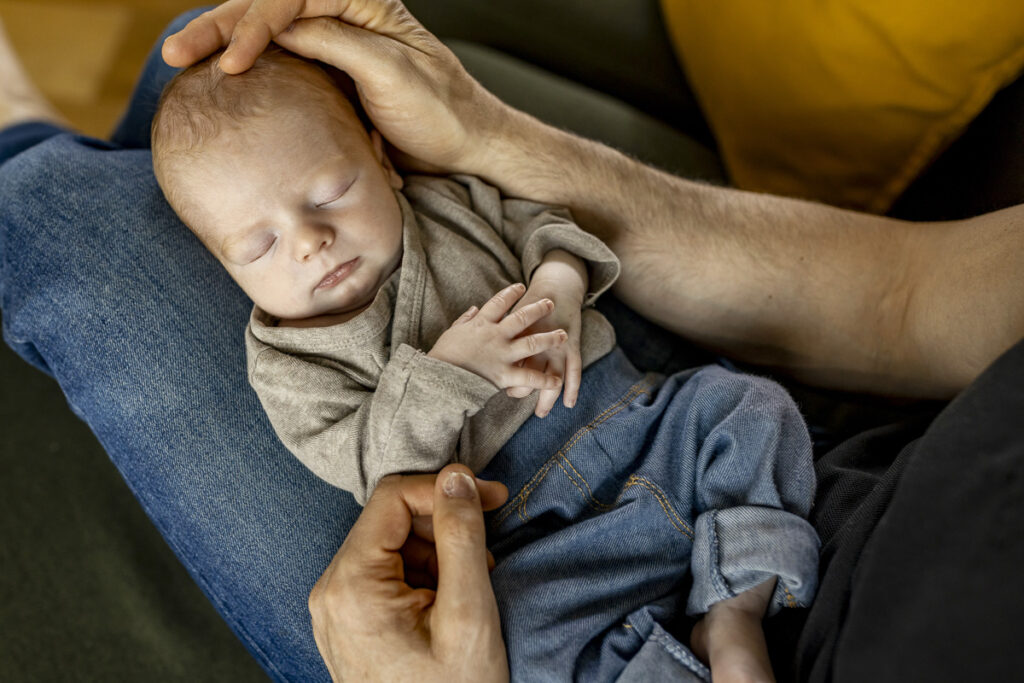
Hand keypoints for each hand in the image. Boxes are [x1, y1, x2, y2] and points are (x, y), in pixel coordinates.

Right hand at [160, 0, 507, 174]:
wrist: (463, 147)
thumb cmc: (440, 111)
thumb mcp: (393, 74)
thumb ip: (338, 43)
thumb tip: (283, 28)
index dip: (255, 26)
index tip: (230, 64)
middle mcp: (343, 12)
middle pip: (267, 8)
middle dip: (219, 29)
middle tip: (174, 53)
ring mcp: (331, 41)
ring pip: (264, 34)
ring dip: (221, 46)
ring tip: (178, 63)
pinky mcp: (326, 72)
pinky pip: (277, 62)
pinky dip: (244, 71)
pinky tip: (213, 81)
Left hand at [309, 464, 509, 681]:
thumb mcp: (467, 613)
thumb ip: (461, 536)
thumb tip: (457, 476)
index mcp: (350, 585)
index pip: (394, 498)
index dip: (446, 489)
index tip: (494, 497)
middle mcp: (332, 590)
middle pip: (391, 520)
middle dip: (445, 524)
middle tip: (489, 546)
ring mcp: (337, 608)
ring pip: (393, 545)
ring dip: (440, 551)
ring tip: (474, 583)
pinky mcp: (351, 620)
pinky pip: (388, 574)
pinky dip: (426, 575)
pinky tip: (453, 599)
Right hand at [428, 283, 566, 391]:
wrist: (438, 378)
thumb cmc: (442, 356)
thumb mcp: (452, 332)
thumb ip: (465, 320)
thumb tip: (474, 309)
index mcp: (481, 324)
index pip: (499, 303)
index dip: (511, 293)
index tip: (521, 286)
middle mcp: (495, 336)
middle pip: (521, 318)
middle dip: (537, 309)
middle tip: (550, 303)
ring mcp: (502, 355)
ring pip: (531, 343)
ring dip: (549, 338)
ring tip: (563, 335)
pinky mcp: (504, 375)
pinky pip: (529, 377)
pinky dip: (544, 379)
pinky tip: (557, 380)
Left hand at [506, 251, 586, 416]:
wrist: (556, 289)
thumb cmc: (527, 307)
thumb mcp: (507, 317)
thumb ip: (493, 333)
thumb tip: (476, 355)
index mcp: (515, 334)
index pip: (505, 363)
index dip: (500, 378)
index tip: (495, 386)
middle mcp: (536, 341)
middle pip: (527, 373)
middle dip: (520, 391)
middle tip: (510, 400)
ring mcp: (556, 344)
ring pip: (553, 376)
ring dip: (546, 397)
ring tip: (540, 413)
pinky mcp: (572, 344)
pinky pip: (574, 370)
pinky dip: (573, 388)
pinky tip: (569, 404)